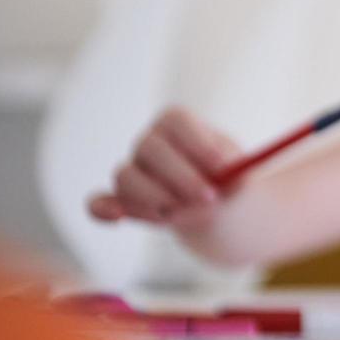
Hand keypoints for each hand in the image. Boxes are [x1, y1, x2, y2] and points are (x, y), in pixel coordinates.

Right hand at [87, 107, 241, 230]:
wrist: (217, 204)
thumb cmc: (227, 179)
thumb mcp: (240, 173)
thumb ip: (235, 173)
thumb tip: (230, 175)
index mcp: (178, 125)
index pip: (177, 121)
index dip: (197, 143)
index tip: (222, 167)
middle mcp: (149, 143)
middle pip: (151, 149)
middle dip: (181, 176)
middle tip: (209, 197)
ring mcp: (132, 170)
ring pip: (126, 176)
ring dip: (153, 196)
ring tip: (183, 213)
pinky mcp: (121, 201)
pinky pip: (99, 202)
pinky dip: (102, 209)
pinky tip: (117, 218)